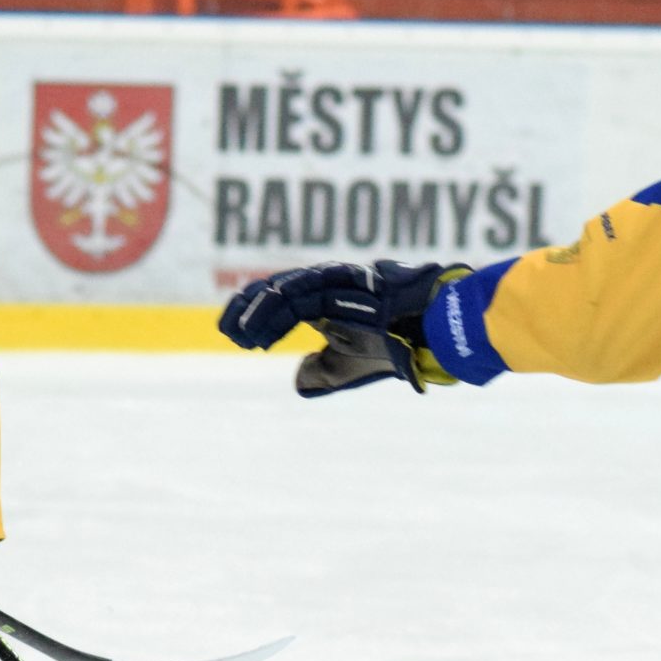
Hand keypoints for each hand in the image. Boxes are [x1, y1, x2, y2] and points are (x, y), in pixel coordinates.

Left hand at [219, 260, 463, 397]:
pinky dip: (279, 309)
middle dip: (245, 309)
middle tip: (225, 330)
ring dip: (258, 312)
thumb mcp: (348, 365)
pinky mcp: (346, 281)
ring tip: (238, 333)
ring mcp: (336, 280)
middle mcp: (326, 285)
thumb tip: (296, 380)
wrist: (435, 330)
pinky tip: (261, 327)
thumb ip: (323, 371)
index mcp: (325, 300)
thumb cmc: (398, 342)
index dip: (254, 316)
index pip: (279, 302)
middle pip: (274, 290)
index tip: (233, 335)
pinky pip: (303, 291)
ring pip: (284, 290)